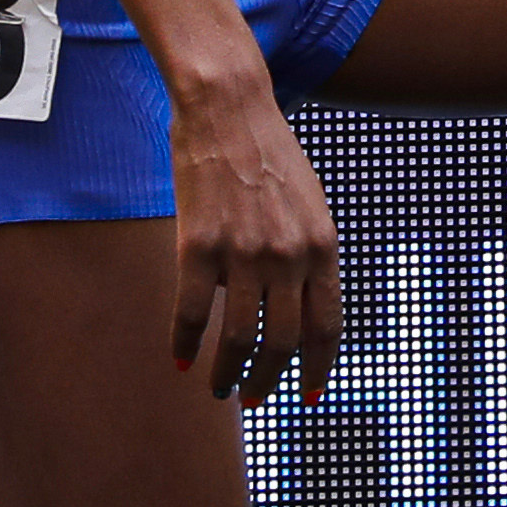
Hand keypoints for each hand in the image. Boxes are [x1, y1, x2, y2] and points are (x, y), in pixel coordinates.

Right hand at [164, 60, 340, 406]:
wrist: (227, 107)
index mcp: (323, 247)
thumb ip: (311, 253)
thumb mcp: (310, 204)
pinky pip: (189, 312)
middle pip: (283, 342)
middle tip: (253, 398)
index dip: (319, 369)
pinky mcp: (198, 244)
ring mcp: (245, 252)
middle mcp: (290, 256)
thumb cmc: (268, 154)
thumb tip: (304, 305)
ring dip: (227, 375)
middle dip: (268, 381)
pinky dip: (182, 344)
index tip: (309, 396)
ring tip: (219, 390)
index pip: (328, 327)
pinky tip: (178, 359)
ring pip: (238, 338)